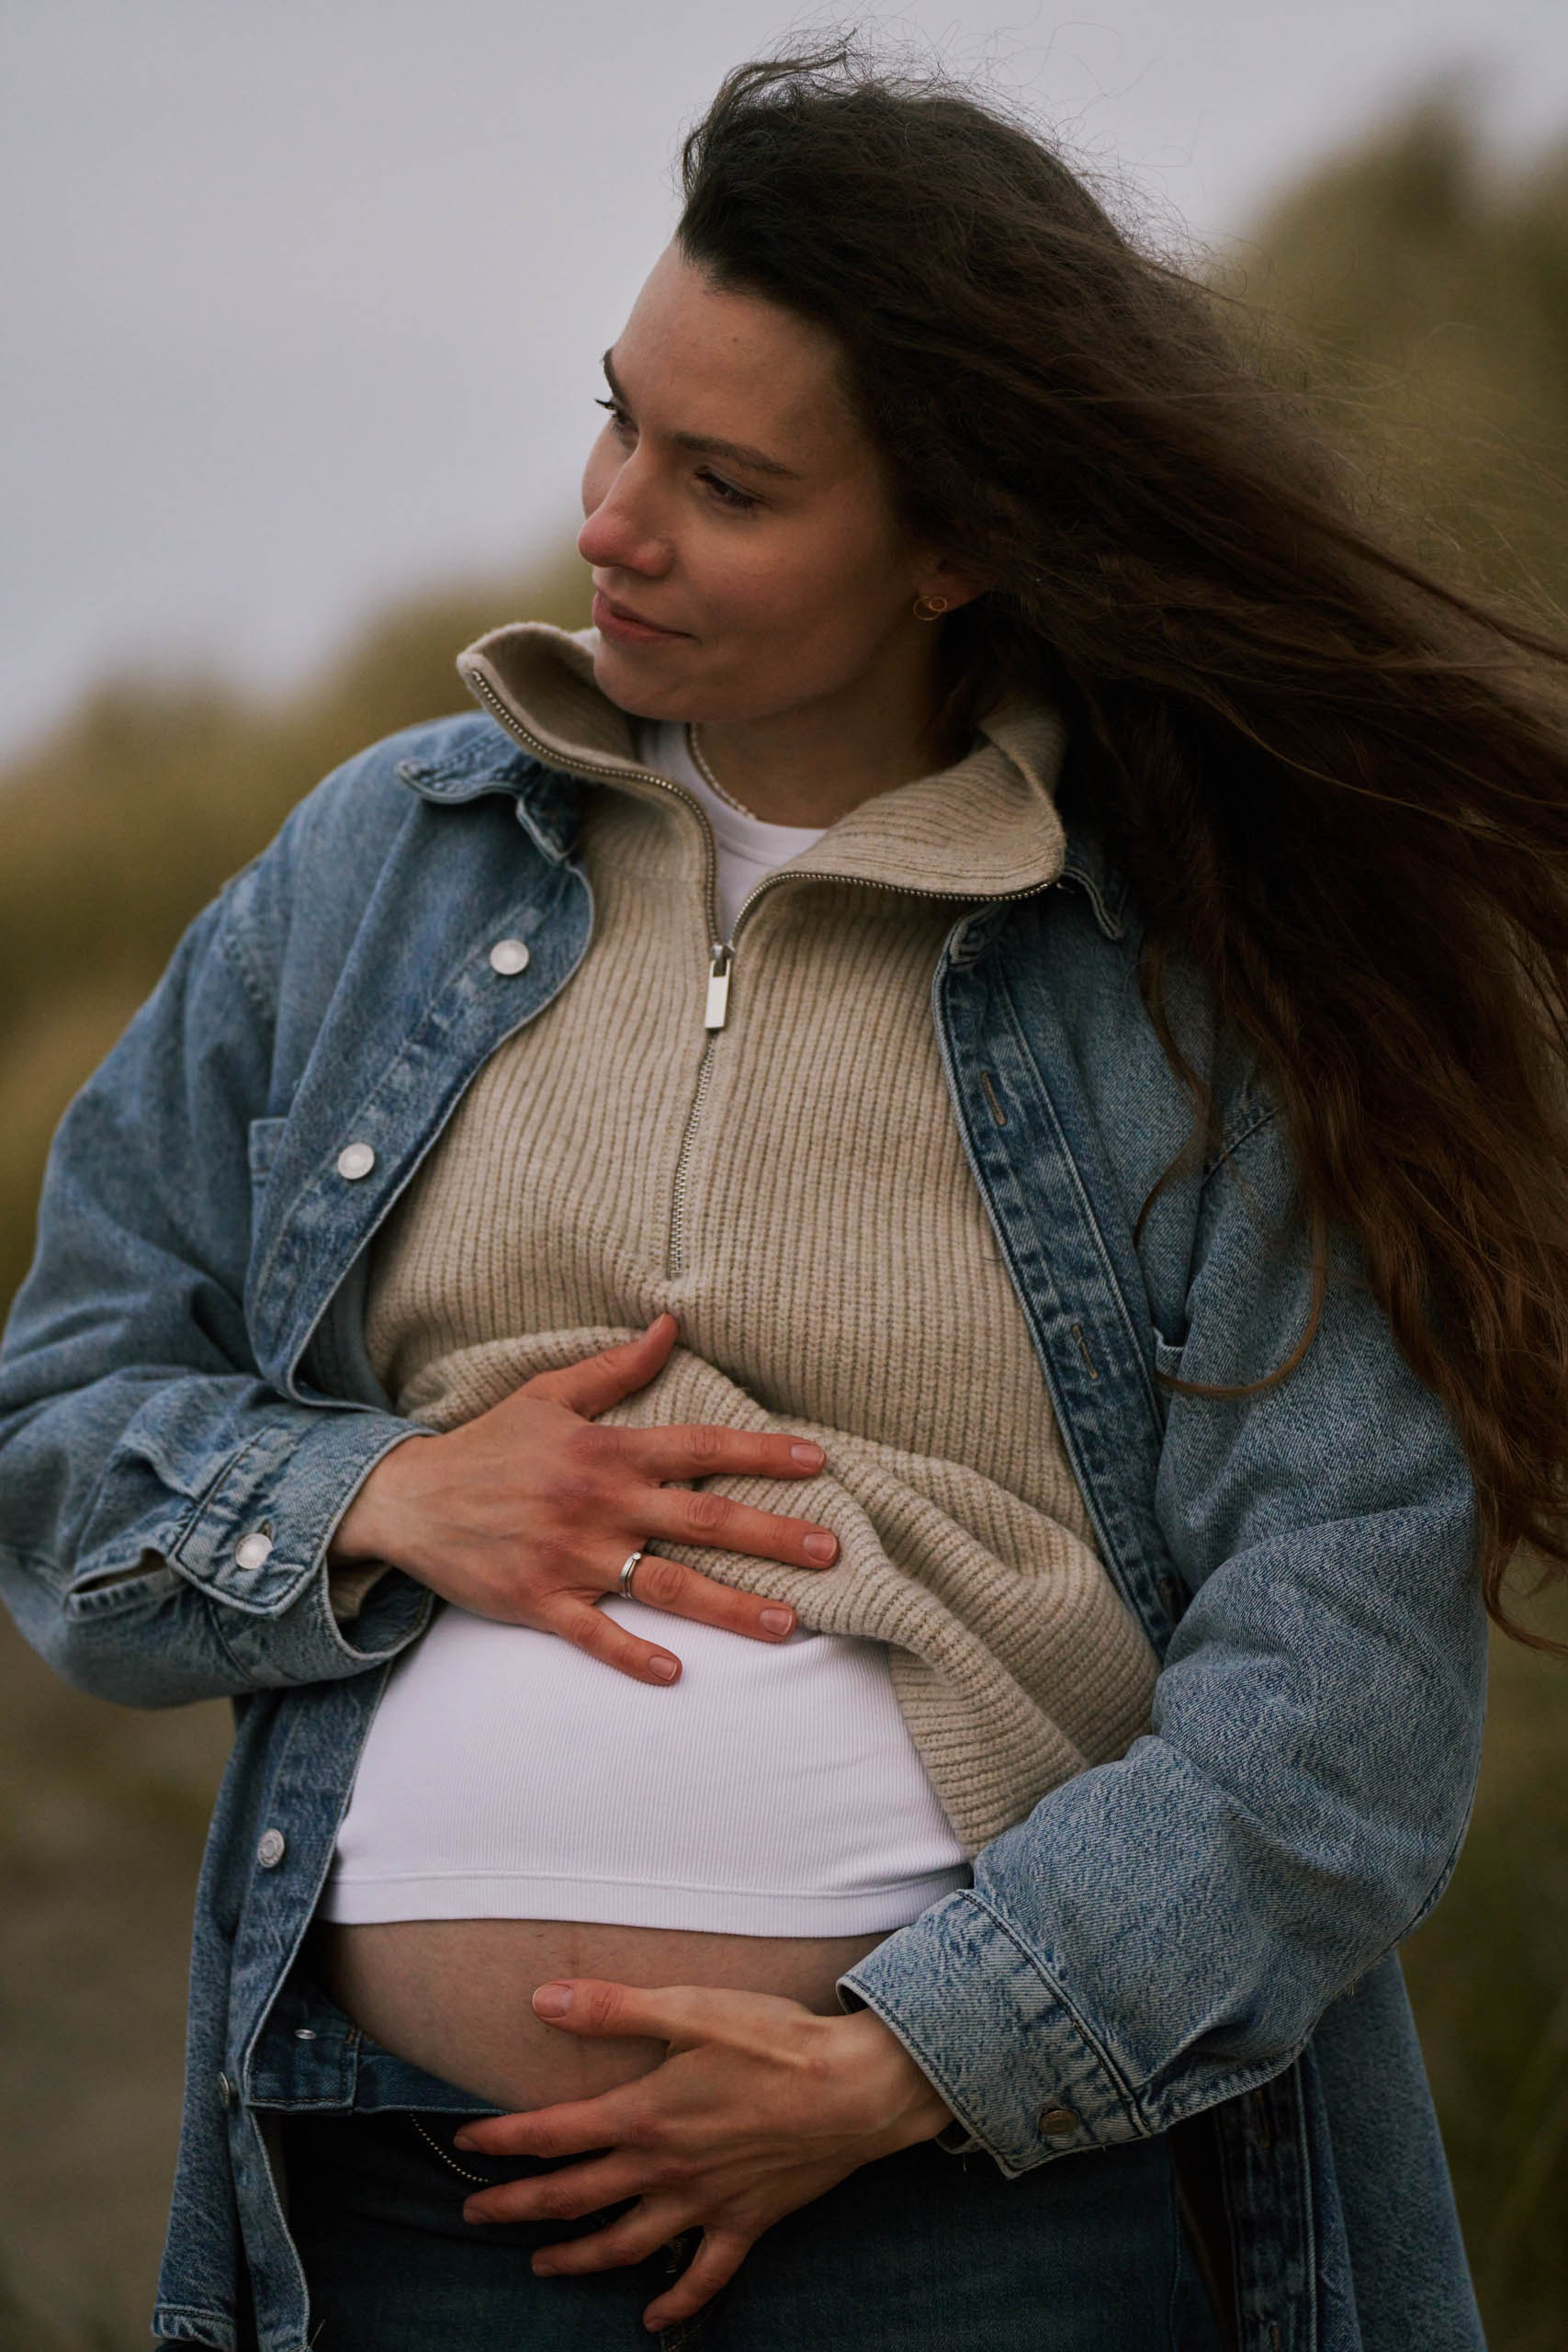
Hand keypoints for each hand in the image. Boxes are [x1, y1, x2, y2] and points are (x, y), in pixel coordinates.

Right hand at [327, 1313, 839, 1683]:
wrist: (407, 1499)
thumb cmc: (487, 1445)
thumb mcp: (547, 1394)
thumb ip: (617, 1368)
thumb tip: (671, 1324)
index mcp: (606, 1450)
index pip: (699, 1446)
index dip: (760, 1453)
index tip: (817, 1461)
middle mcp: (599, 1503)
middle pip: (701, 1519)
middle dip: (772, 1535)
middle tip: (830, 1551)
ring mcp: (572, 1557)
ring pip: (665, 1584)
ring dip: (730, 1606)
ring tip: (787, 1623)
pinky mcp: (541, 1602)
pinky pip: (594, 1635)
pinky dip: (633, 1655)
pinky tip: (677, 1673)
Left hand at [450, 1979, 953, 2331]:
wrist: (854, 2089)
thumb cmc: (773, 2039)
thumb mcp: (690, 2008)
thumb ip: (615, 2008)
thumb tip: (542, 2000)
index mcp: (643, 2115)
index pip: (553, 2134)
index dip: (503, 2139)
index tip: (465, 2143)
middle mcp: (664, 2169)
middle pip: (573, 2197)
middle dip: (517, 2207)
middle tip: (474, 2212)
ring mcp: (703, 2204)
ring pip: (624, 2246)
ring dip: (576, 2259)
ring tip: (540, 2265)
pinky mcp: (744, 2224)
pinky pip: (704, 2279)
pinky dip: (675, 2303)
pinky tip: (650, 2316)